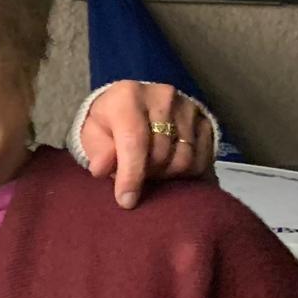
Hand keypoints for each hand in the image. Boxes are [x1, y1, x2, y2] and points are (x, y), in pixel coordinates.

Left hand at [79, 81, 214, 208]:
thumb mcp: (92, 135)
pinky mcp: (205, 119)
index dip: (130, 174)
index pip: (134, 141)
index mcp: (128, 97)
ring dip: (167, 174)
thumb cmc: (108, 123)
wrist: (130, 103)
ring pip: (184, 160)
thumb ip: (98, 152)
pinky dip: (187, 172)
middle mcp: (162, 97)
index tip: (125, 201)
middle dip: (146, 174)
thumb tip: (102, 169)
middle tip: (136, 175)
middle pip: (161, 154)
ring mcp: (188, 107)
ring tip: (152, 169)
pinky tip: (171, 167)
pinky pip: (202, 159)